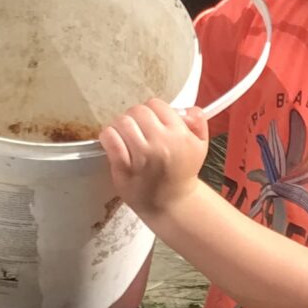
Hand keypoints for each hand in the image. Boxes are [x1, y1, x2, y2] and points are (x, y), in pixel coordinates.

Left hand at [99, 97, 209, 221]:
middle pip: (137, 111)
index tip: (151, 122)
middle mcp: (161, 143)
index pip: (156, 105)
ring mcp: (142, 156)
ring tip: (125, 136)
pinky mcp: (124, 167)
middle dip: (135, 118)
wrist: (171, 203)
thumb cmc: (182, 172)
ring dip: (121, 126)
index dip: (152, 112)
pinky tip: (113, 141)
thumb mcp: (199, 145)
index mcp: (180, 135)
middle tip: (137, 130)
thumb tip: (186, 108)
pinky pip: (110, 139)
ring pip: (122, 122)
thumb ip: (197, 121)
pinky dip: (108, 136)